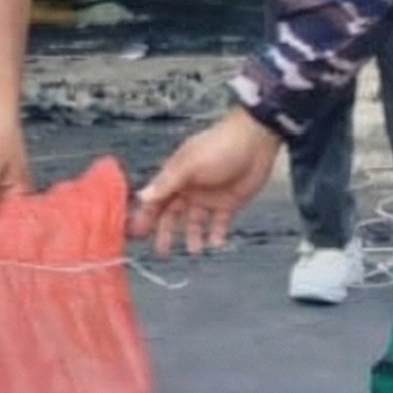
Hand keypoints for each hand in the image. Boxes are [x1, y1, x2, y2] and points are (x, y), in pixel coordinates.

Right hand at [130, 106, 279, 255]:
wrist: (255, 140)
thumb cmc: (218, 147)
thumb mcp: (189, 164)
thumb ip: (167, 182)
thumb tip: (142, 197)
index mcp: (176, 177)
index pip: (156, 200)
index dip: (146, 216)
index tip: (137, 235)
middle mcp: (189, 189)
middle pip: (172, 214)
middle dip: (166, 232)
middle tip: (162, 252)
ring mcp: (208, 197)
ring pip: (194, 222)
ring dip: (192, 236)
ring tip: (194, 250)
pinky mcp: (228, 203)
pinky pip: (219, 223)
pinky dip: (216, 235)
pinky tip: (216, 243)